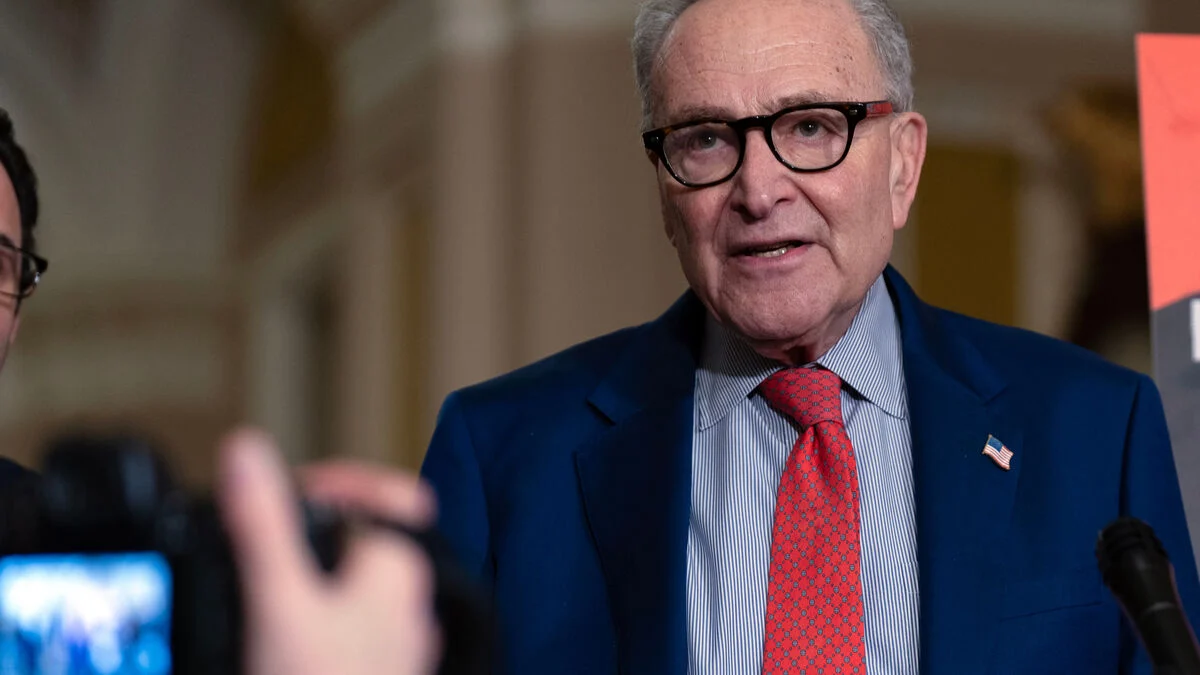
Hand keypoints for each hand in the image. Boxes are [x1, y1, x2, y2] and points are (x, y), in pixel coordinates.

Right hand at [216, 428, 440, 674]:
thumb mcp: (278, 601)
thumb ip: (263, 523)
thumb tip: (247, 450)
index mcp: (400, 568)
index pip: (396, 496)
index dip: (346, 481)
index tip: (292, 487)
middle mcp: (412, 603)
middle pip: (370, 540)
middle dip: (316, 531)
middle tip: (264, 532)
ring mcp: (399, 646)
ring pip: (358, 588)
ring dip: (314, 577)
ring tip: (263, 584)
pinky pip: (352, 631)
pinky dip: (317, 618)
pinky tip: (278, 636)